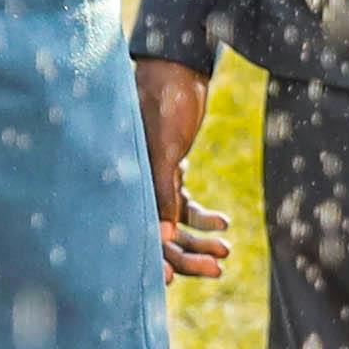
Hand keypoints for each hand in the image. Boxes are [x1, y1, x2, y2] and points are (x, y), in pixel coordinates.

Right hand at [139, 59, 234, 282]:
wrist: (178, 67)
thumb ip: (160, 187)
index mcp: (123, 178)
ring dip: (198, 241)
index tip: (170, 281)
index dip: (149, 258)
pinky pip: (185, 205)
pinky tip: (223, 224)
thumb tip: (163, 235)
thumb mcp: (164, 144)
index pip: (134, 230)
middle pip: (156, 235)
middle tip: (217, 269)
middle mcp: (133, 183)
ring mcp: (151, 179)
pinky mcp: (168, 171)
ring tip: (225, 253)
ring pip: (173, 224)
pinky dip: (203, 218)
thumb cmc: (164, 99)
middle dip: (185, 256)